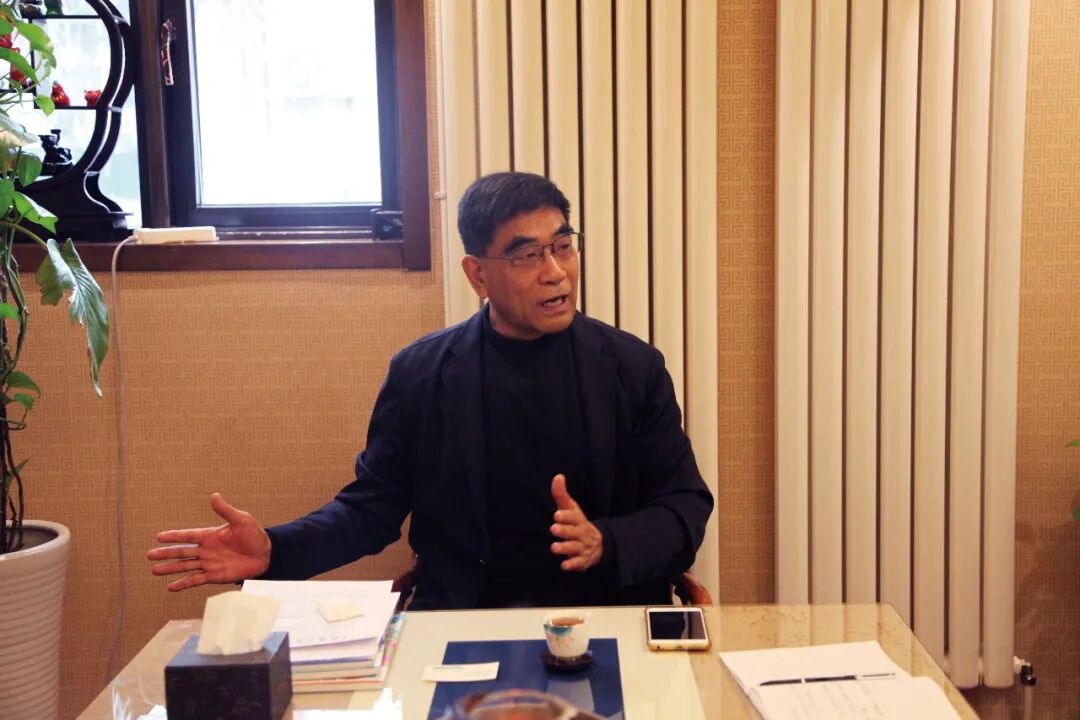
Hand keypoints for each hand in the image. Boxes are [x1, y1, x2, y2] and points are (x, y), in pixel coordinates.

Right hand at [146, 493, 270, 591]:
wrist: (266, 555)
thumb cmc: (255, 536)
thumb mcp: (241, 520)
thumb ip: (226, 510)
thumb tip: (214, 496)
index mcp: (210, 535)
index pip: (188, 535)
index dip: (174, 536)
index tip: (158, 537)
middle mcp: (206, 550)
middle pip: (182, 552)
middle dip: (166, 553)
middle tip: (149, 555)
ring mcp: (209, 563)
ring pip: (185, 566)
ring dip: (170, 569)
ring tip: (155, 570)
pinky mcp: (214, 576)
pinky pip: (195, 580)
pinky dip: (183, 584)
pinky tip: (171, 587)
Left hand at [549, 474, 603, 570]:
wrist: (597, 543)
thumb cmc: (577, 523)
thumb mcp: (571, 509)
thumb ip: (561, 494)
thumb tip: (558, 476)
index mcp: (578, 520)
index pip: (573, 517)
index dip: (566, 516)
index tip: (557, 514)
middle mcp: (582, 533)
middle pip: (573, 532)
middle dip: (564, 531)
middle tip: (553, 528)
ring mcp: (583, 547)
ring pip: (574, 547)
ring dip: (565, 548)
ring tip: (553, 548)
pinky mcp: (583, 560)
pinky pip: (578, 563)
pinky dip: (572, 565)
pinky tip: (564, 566)